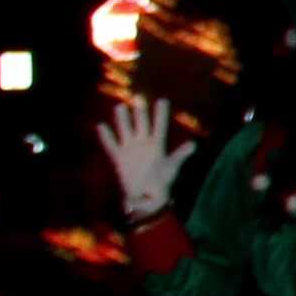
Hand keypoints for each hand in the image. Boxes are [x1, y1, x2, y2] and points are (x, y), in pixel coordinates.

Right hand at [96, 95, 188, 216]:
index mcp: (158, 146)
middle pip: (141, 124)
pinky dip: (106, 137)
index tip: (163, 100)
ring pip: (126, 131)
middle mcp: (143, 144)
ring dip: (123, 120)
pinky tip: (101, 126)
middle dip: (140, 112)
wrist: (146, 197)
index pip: (160, 127)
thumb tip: (193, 144)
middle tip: (139, 97)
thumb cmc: (162, 183)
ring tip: (120, 107)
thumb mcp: (172, 168)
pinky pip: (111, 145)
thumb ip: (180, 155)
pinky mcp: (119, 158)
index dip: (161, 114)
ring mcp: (130, 150)